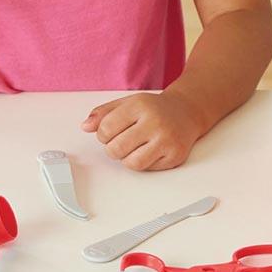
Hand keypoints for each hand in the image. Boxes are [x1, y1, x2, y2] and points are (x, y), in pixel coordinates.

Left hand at [80, 92, 204, 170]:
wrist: (187, 111)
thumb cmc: (154, 109)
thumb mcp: (127, 103)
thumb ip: (103, 113)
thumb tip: (85, 126)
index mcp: (139, 106)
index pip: (106, 129)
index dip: (103, 135)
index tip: (110, 132)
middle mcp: (154, 122)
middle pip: (117, 149)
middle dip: (113, 149)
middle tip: (121, 141)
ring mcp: (166, 140)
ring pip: (132, 163)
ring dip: (127, 158)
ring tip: (133, 147)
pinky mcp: (175, 155)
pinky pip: (148, 169)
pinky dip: (143, 163)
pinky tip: (148, 150)